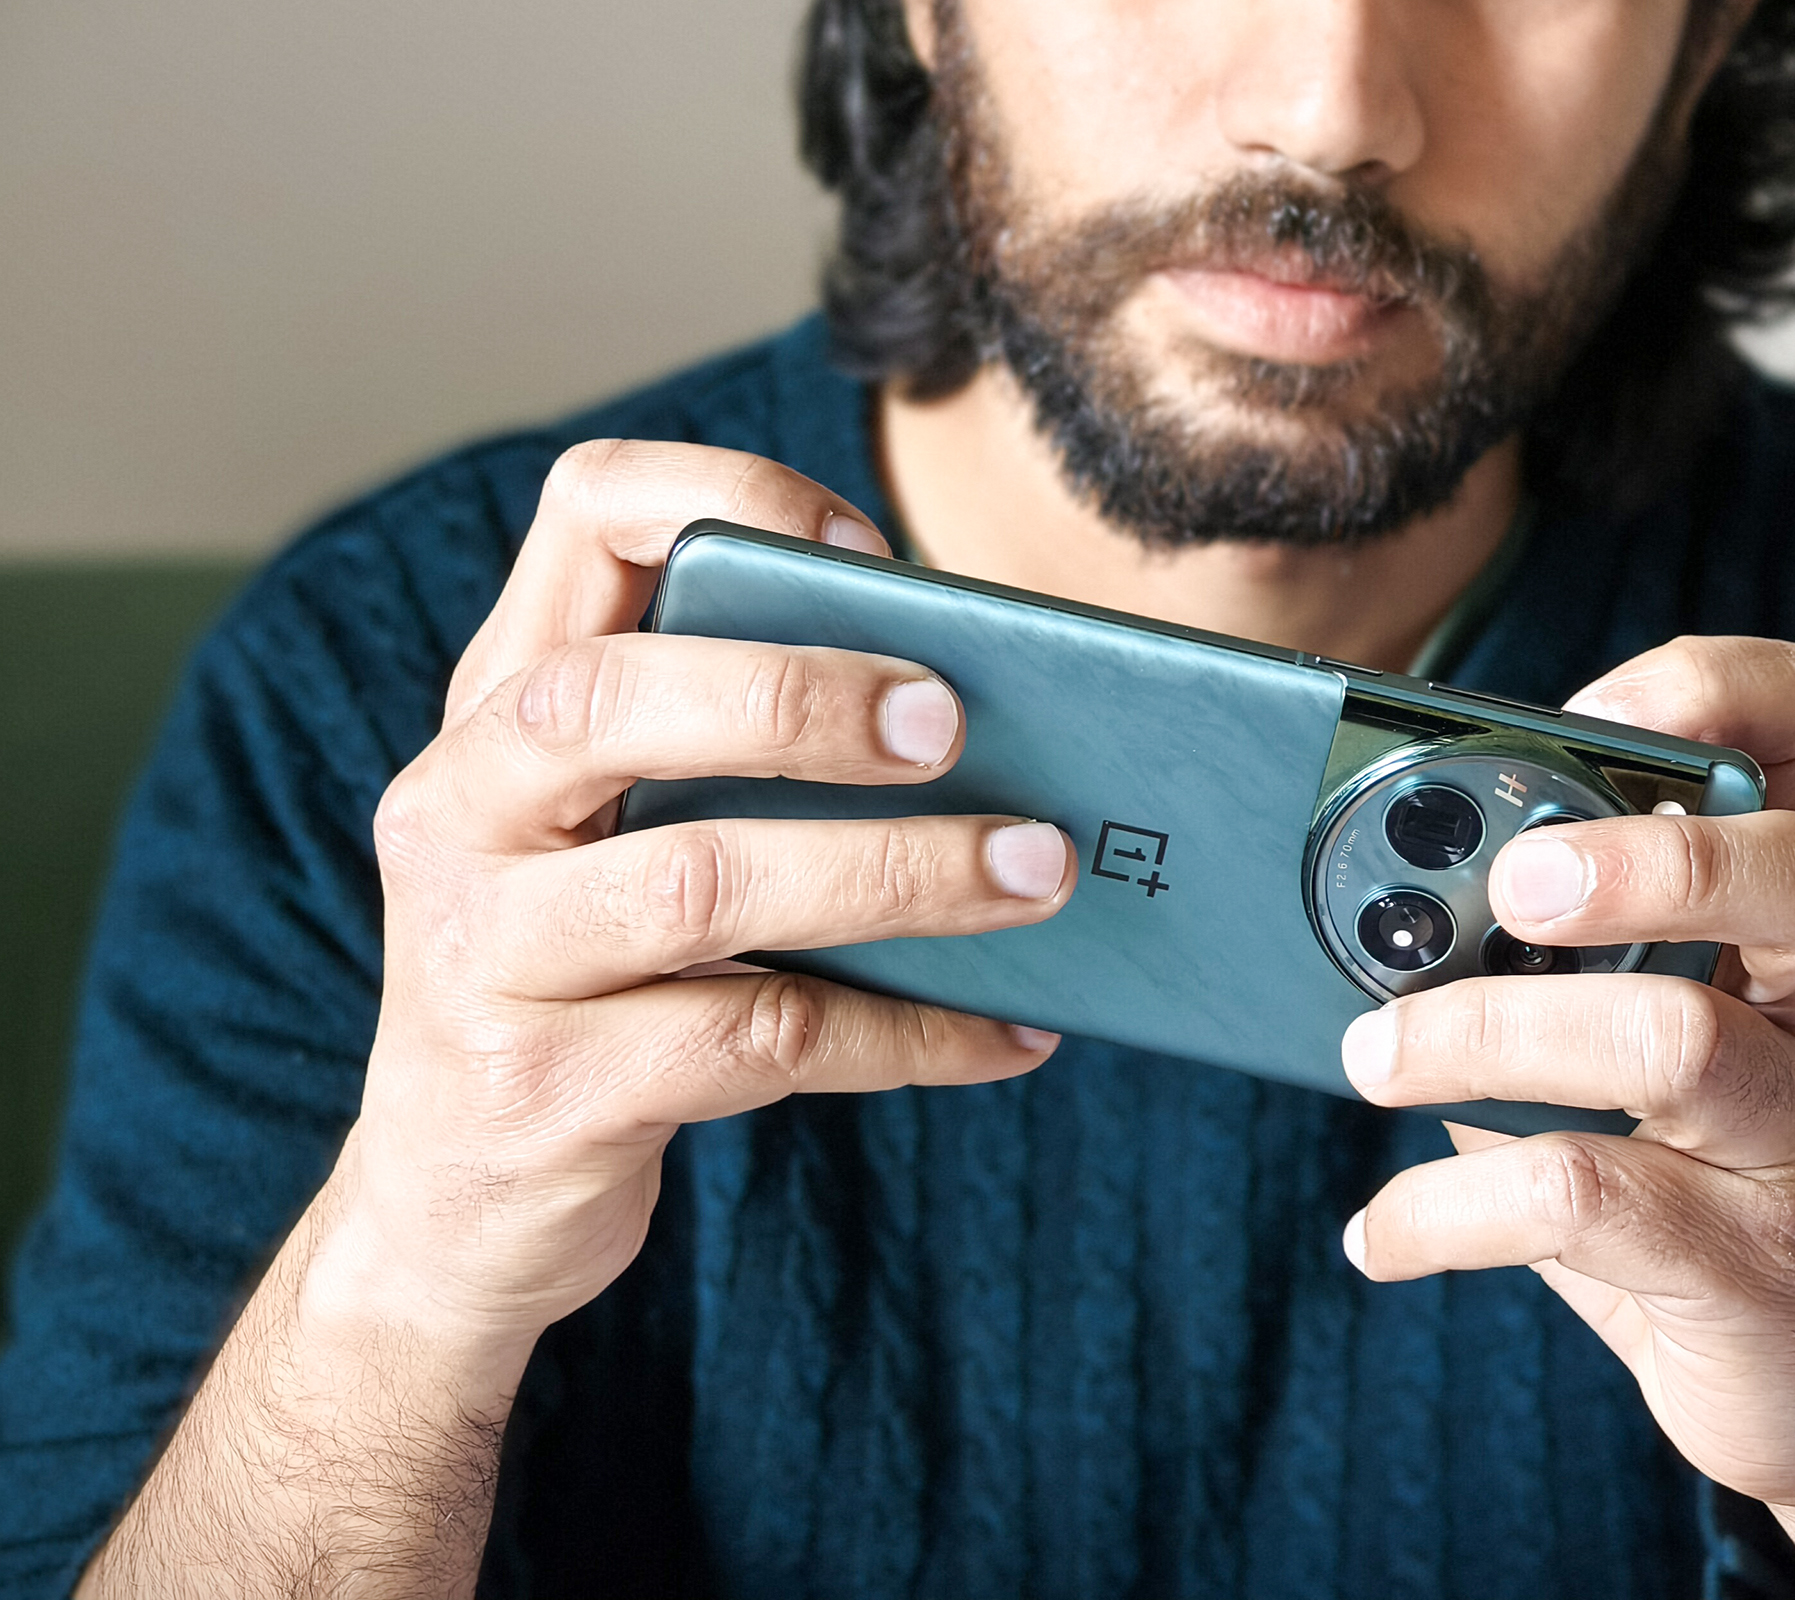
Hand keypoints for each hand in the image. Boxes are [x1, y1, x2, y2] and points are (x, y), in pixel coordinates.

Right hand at [326, 439, 1075, 1356]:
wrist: (451, 1209)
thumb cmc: (588, 979)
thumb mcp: (616, 839)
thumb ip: (733, 758)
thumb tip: (993, 711)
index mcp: (500, 706)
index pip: (582, 515)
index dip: (728, 495)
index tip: (866, 554)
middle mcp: (462, 807)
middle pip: (613, 698)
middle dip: (801, 697)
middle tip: (956, 723)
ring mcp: (487, 956)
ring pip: (703, 882)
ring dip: (899, 871)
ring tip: (1040, 871)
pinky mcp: (549, 1093)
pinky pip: (762, 1043)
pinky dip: (909, 1034)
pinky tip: (1010, 1033)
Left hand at [1337, 637, 1794, 1598]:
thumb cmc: (1684, 1169)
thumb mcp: (1623, 1034)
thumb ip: (1534, 953)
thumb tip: (1358, 889)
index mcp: (1777, 915)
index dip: (1720, 685)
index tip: (1594, 709)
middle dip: (1648, 860)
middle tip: (1509, 886)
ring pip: (1678, 1039)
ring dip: (1488, 1035)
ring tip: (1372, 1058)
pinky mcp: (1753, 1269)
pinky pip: (1590, 1206)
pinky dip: (1446, 1210)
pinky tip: (1379, 1231)